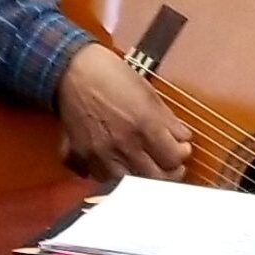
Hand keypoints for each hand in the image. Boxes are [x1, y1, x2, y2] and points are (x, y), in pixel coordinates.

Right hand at [56, 42, 191, 180]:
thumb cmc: (111, 75)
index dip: (181, 155)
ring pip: (128, 183)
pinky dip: (110, 175)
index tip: (181, 149)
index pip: (174, 159)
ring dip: (139, 177)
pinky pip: (98, 178)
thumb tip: (182, 139)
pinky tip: (115, 164)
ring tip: (144, 168)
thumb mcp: (148, 93)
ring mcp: (100, 154)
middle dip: (167, 173)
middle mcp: (124, 144)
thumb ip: (167, 120)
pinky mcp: (80, 157)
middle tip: (169, 165)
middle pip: (154, 178)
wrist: (72, 71)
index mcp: (144, 125)